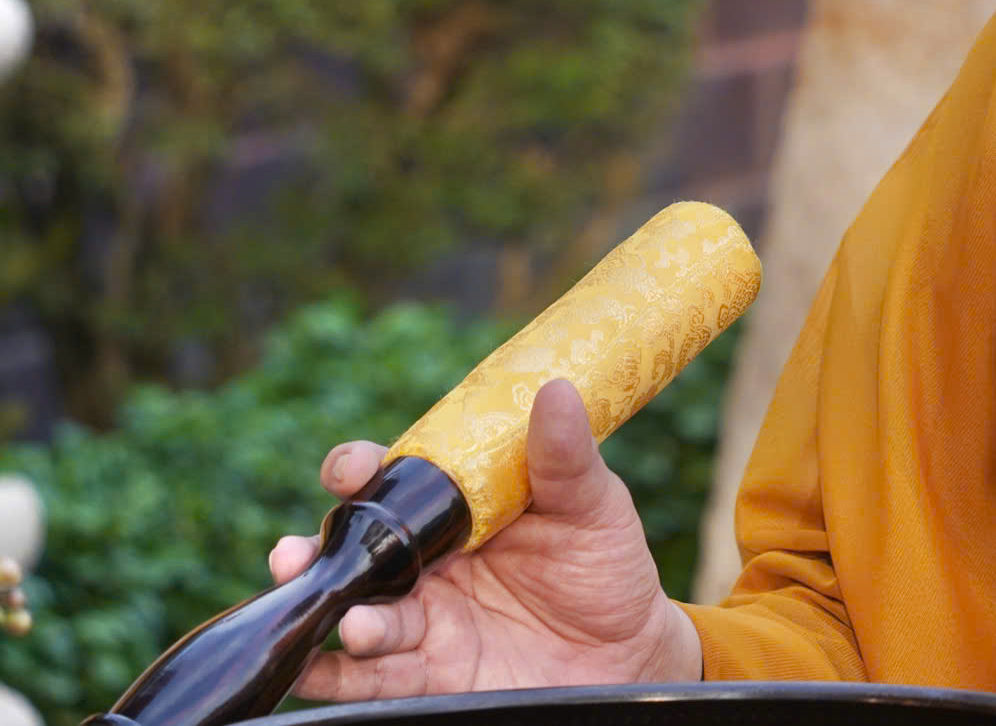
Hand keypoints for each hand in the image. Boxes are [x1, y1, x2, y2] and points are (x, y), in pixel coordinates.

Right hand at [268, 380, 699, 700]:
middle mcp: (426, 564)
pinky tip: (316, 671)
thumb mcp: (594, 506)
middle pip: (353, 551)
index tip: (352, 469)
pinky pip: (371, 678)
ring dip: (335, 617)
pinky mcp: (430, 675)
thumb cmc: (605, 566)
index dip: (359, 470)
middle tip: (295, 555)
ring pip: (356, 615)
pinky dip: (337, 677)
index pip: (393, 482)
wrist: (627, 652)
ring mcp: (425, 621)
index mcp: (456, 511)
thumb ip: (567, 459)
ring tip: (353, 622)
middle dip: (313, 552)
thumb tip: (556, 390)